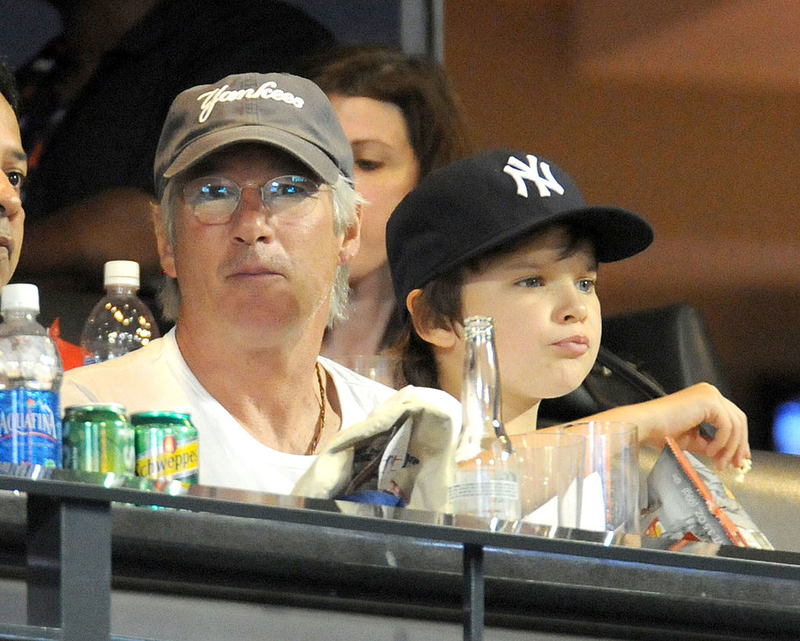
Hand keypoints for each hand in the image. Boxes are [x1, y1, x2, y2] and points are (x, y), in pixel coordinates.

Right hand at [630, 383, 749, 470]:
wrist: (646, 425)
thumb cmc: (659, 431)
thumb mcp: (692, 439)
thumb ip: (710, 443)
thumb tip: (726, 456)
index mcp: (705, 398)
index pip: (732, 418)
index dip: (738, 440)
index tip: (739, 458)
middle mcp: (709, 392)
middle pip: (738, 420)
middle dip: (739, 445)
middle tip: (736, 465)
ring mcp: (710, 395)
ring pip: (735, 425)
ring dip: (729, 448)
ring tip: (719, 463)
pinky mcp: (709, 401)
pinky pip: (726, 426)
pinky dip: (721, 442)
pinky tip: (709, 452)